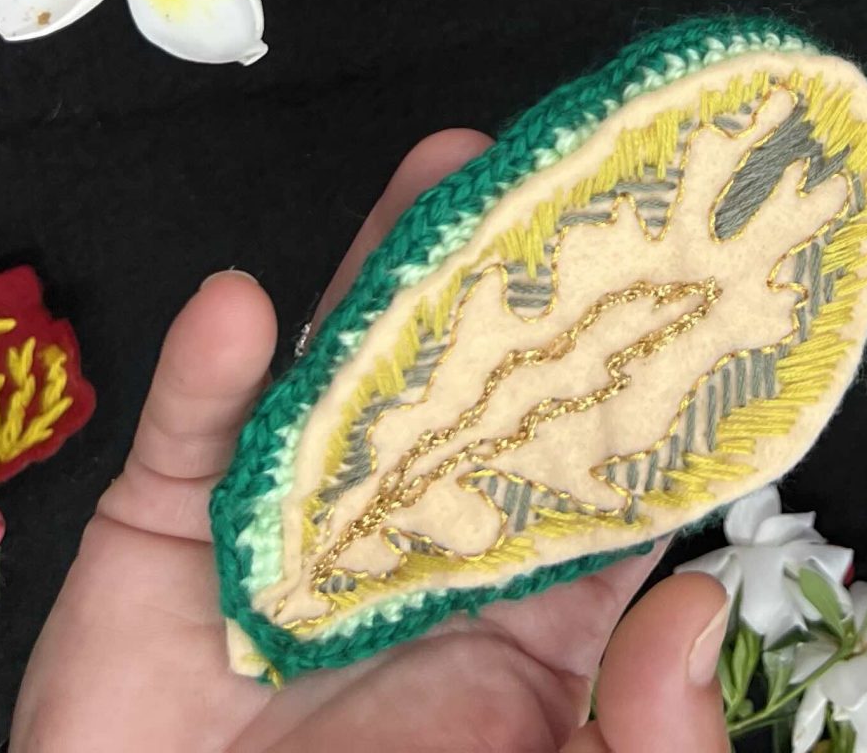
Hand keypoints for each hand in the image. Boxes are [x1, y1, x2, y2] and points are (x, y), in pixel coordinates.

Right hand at [13, 130, 732, 752]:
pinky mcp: (161, 545)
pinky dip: (207, 377)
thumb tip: (705, 600)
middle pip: (471, 394)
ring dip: (381, 275)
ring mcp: (284, 539)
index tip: (688, 272)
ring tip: (442, 169)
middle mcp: (411, 557)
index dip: (635, 380)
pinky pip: (185, 446)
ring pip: (340, 382)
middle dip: (515, 284)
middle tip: (567, 170)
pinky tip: (241, 311)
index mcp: (522, 626)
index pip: (591, 480)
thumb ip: (647, 730)